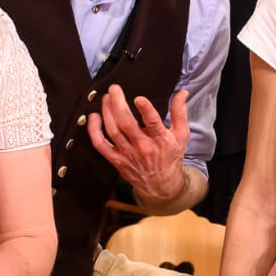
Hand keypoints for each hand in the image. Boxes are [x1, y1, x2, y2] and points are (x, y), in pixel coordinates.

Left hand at [89, 86, 189, 205]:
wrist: (161, 185)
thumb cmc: (171, 157)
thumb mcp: (181, 135)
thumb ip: (180, 112)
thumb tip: (182, 92)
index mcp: (161, 140)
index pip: (153, 123)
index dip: (146, 110)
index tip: (139, 98)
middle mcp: (143, 147)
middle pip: (126, 123)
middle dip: (118, 104)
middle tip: (114, 89)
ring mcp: (127, 154)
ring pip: (112, 130)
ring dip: (106, 112)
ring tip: (106, 98)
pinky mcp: (116, 159)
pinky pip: (100, 144)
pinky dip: (94, 130)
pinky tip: (94, 117)